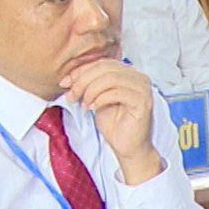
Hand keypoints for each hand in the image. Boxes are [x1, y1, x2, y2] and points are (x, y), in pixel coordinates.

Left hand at [59, 59, 161, 184]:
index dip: (80, 71)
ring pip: (110, 78)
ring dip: (90, 91)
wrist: (128, 146)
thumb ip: (89, 84)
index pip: (101, 63)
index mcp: (129, 73)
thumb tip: (69, 77)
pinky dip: (100, 99)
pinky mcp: (143, 102)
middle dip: (82, 81)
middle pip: (105, 68)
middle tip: (72, 96)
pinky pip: (117, 92)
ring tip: (84, 104)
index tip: (64, 83)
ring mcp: (143, 89)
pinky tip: (93, 108)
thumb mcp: (96, 98)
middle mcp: (139, 77)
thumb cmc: (114, 123)